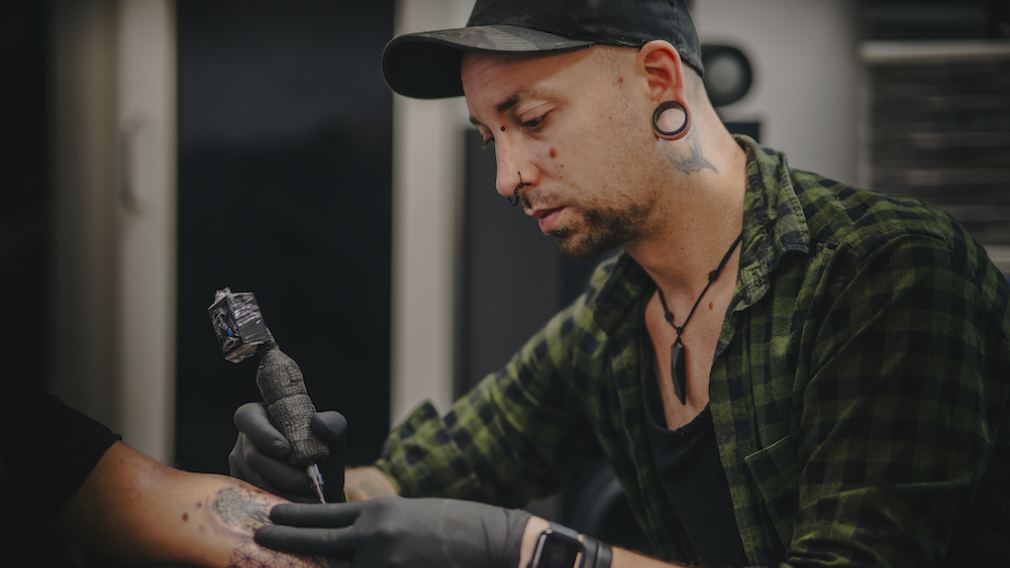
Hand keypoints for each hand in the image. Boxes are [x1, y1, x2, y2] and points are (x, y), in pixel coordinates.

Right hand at [230, 402, 346, 502]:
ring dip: (282, 491)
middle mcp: (244, 440)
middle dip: (282, 473)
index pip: (248, 417)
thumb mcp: (335, 435)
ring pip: (253, 480)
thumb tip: (318, 423)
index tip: (286, 450)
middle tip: (305, 482)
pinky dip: (277, 503)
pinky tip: (296, 507)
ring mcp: (239, 466)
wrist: (323, 489)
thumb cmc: (325, 455)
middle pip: (253, 456)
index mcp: (261, 416)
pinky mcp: (240, 490)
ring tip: (307, 497)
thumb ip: (333, 424)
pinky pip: (253, 499)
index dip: (263, 434)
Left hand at [255, 497, 530, 567]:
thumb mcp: (411, 515)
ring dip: (320, 566)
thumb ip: (378, 527)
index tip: (273, 513)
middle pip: (319, 537)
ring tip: (293, 563)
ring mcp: (383, 562)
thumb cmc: (457, 526)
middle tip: (260, 532)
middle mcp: (375, 534)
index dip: (297, 514)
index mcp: (380, 511)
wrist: (493, 542)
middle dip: (286, 536)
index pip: (327, 512)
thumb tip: (353, 540)